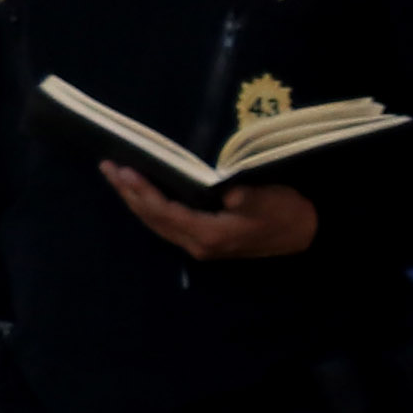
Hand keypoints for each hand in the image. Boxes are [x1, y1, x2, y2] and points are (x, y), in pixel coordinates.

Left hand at [103, 163, 317, 262]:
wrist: (305, 234)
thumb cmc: (286, 214)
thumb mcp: (269, 201)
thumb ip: (246, 197)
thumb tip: (226, 192)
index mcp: (209, 234)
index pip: (164, 211)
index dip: (142, 191)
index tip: (125, 170)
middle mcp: (198, 244)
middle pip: (152, 219)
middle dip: (128, 193)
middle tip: (107, 168)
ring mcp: (200, 245)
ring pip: (156, 223)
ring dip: (134, 201)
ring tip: (116, 178)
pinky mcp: (204, 240)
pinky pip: (166, 224)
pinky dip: (149, 208)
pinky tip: (141, 195)